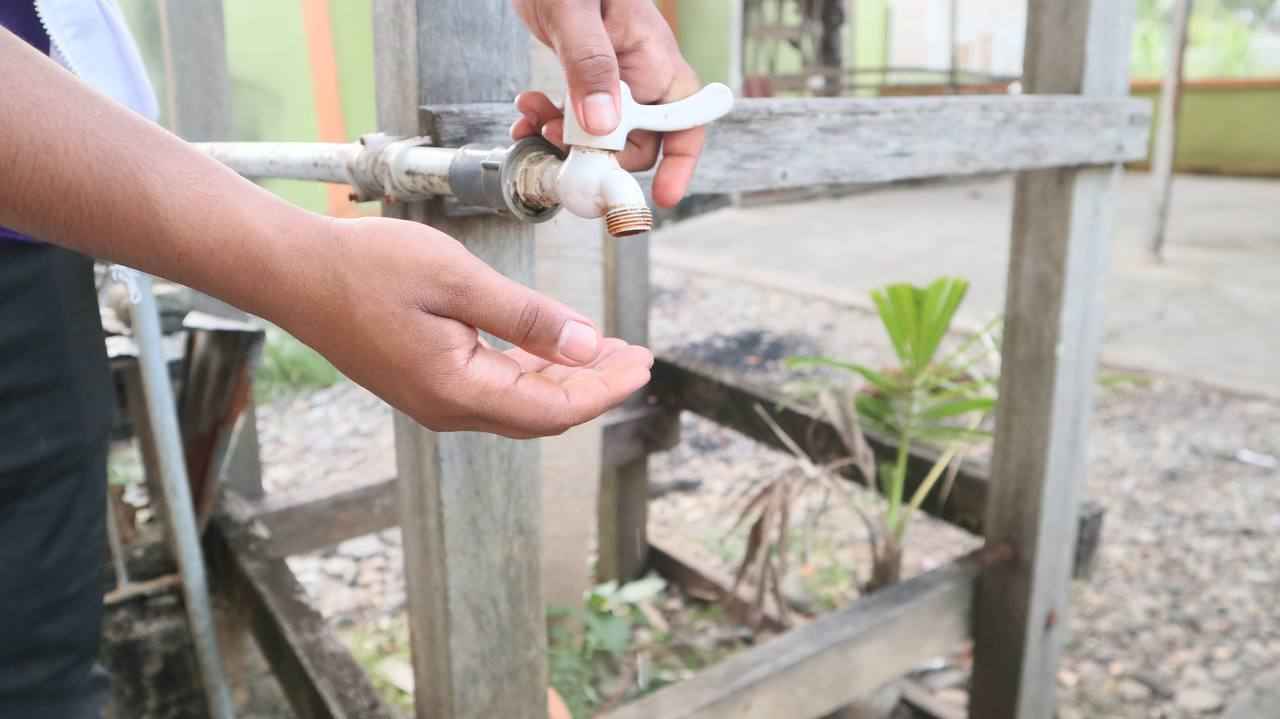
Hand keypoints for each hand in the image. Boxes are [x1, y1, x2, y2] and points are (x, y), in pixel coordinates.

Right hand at [286, 217, 651, 438]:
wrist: (294, 272)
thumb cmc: (367, 266)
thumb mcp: (458, 279)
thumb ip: (526, 316)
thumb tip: (588, 345)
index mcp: (457, 389)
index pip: (554, 407)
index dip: (605, 387)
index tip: (643, 363)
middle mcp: (447, 407)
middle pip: (542, 413)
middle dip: (595, 386)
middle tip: (637, 357)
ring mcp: (433, 400)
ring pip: (519, 403)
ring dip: (565, 378)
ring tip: (607, 350)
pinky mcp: (425, 383)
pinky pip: (493, 388)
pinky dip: (531, 371)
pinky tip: (552, 347)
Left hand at [512, 0, 703, 207]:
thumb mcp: (574, 14)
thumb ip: (590, 67)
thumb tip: (603, 127)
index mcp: (653, 58)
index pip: (686, 121)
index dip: (680, 163)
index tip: (662, 197)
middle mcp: (640, 73)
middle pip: (637, 140)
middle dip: (598, 152)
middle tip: (558, 143)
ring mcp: (613, 77)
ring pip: (602, 135)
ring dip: (565, 141)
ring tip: (533, 122)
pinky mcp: (585, 77)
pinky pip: (576, 119)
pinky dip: (550, 125)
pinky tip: (527, 115)